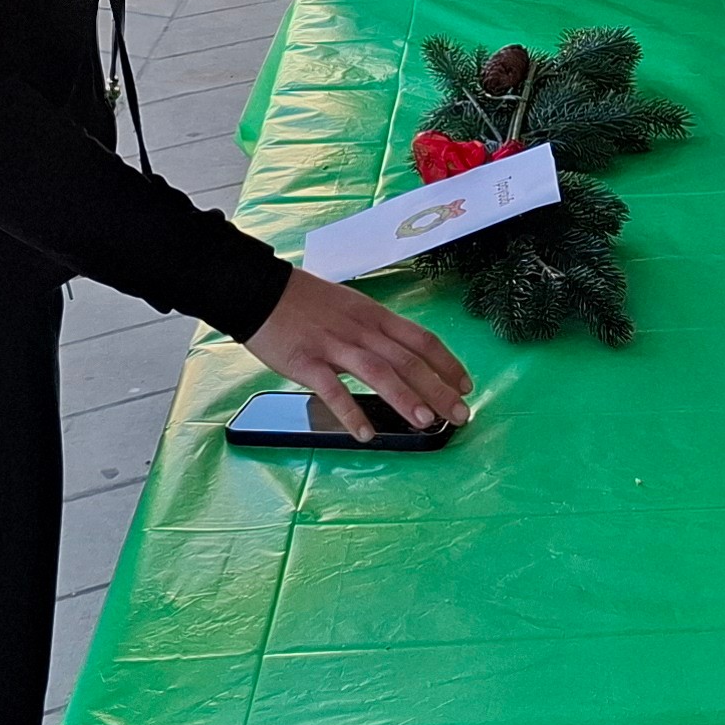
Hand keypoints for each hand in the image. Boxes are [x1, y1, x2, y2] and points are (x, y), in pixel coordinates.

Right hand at [244, 268, 472, 440]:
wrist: (259, 290)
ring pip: (379, 372)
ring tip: (425, 422)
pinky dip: (351, 412)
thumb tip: (402, 356)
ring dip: (405, 398)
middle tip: (460, 414)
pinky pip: (333, 390)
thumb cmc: (305, 302)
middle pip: (408, 360)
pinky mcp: (307, 361)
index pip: (422, 339)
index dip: (448, 363)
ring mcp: (334, 345)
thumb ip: (375, 331)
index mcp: (374, 316)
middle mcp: (361, 330)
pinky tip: (366, 434)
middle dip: (439, 389)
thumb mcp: (350, 307)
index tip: (465, 385)